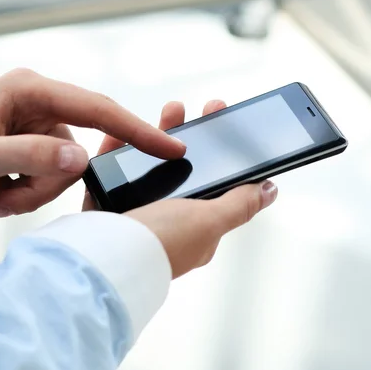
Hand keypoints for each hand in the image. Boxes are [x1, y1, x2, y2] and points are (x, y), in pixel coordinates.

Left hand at [0, 69, 184, 216]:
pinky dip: (27, 194)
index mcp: (29, 89)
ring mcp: (38, 124)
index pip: (98, 108)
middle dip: (48, 182)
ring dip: (32, 194)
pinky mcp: (36, 144)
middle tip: (8, 201)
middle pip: (78, 149)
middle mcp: (38, 102)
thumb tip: (82, 159)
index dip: (138, 129)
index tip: (172, 147)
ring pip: (66, 169)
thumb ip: (31, 156)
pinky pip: (52, 177)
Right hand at [84, 99, 277, 278]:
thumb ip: (239, 204)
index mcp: (197, 227)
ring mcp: (137, 214)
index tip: (222, 121)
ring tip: (170, 110)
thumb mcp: (209, 221)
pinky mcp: (107, 208)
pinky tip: (123, 132)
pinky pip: (113, 172)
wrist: (101, 260)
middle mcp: (169, 220)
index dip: (221, 152)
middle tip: (194, 109)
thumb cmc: (160, 245)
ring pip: (149, 166)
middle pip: (183, 169)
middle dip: (191, 135)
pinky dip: (118, 150)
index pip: (216, 183)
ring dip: (159, 135)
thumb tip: (270, 191)